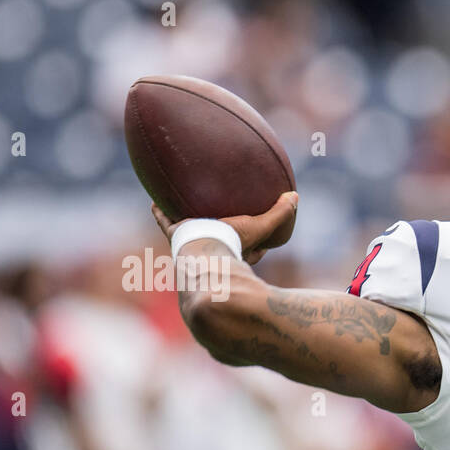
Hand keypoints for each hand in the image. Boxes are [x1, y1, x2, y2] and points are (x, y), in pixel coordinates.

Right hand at [152, 191, 297, 264]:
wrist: (204, 253)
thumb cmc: (233, 243)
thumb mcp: (260, 227)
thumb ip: (279, 215)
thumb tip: (295, 196)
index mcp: (236, 248)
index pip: (251, 243)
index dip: (257, 235)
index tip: (261, 224)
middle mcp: (215, 247)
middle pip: (220, 235)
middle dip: (221, 228)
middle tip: (222, 215)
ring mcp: (194, 242)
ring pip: (191, 228)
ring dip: (189, 219)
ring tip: (184, 204)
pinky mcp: (176, 235)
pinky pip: (166, 221)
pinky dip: (160, 213)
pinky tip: (154, 201)